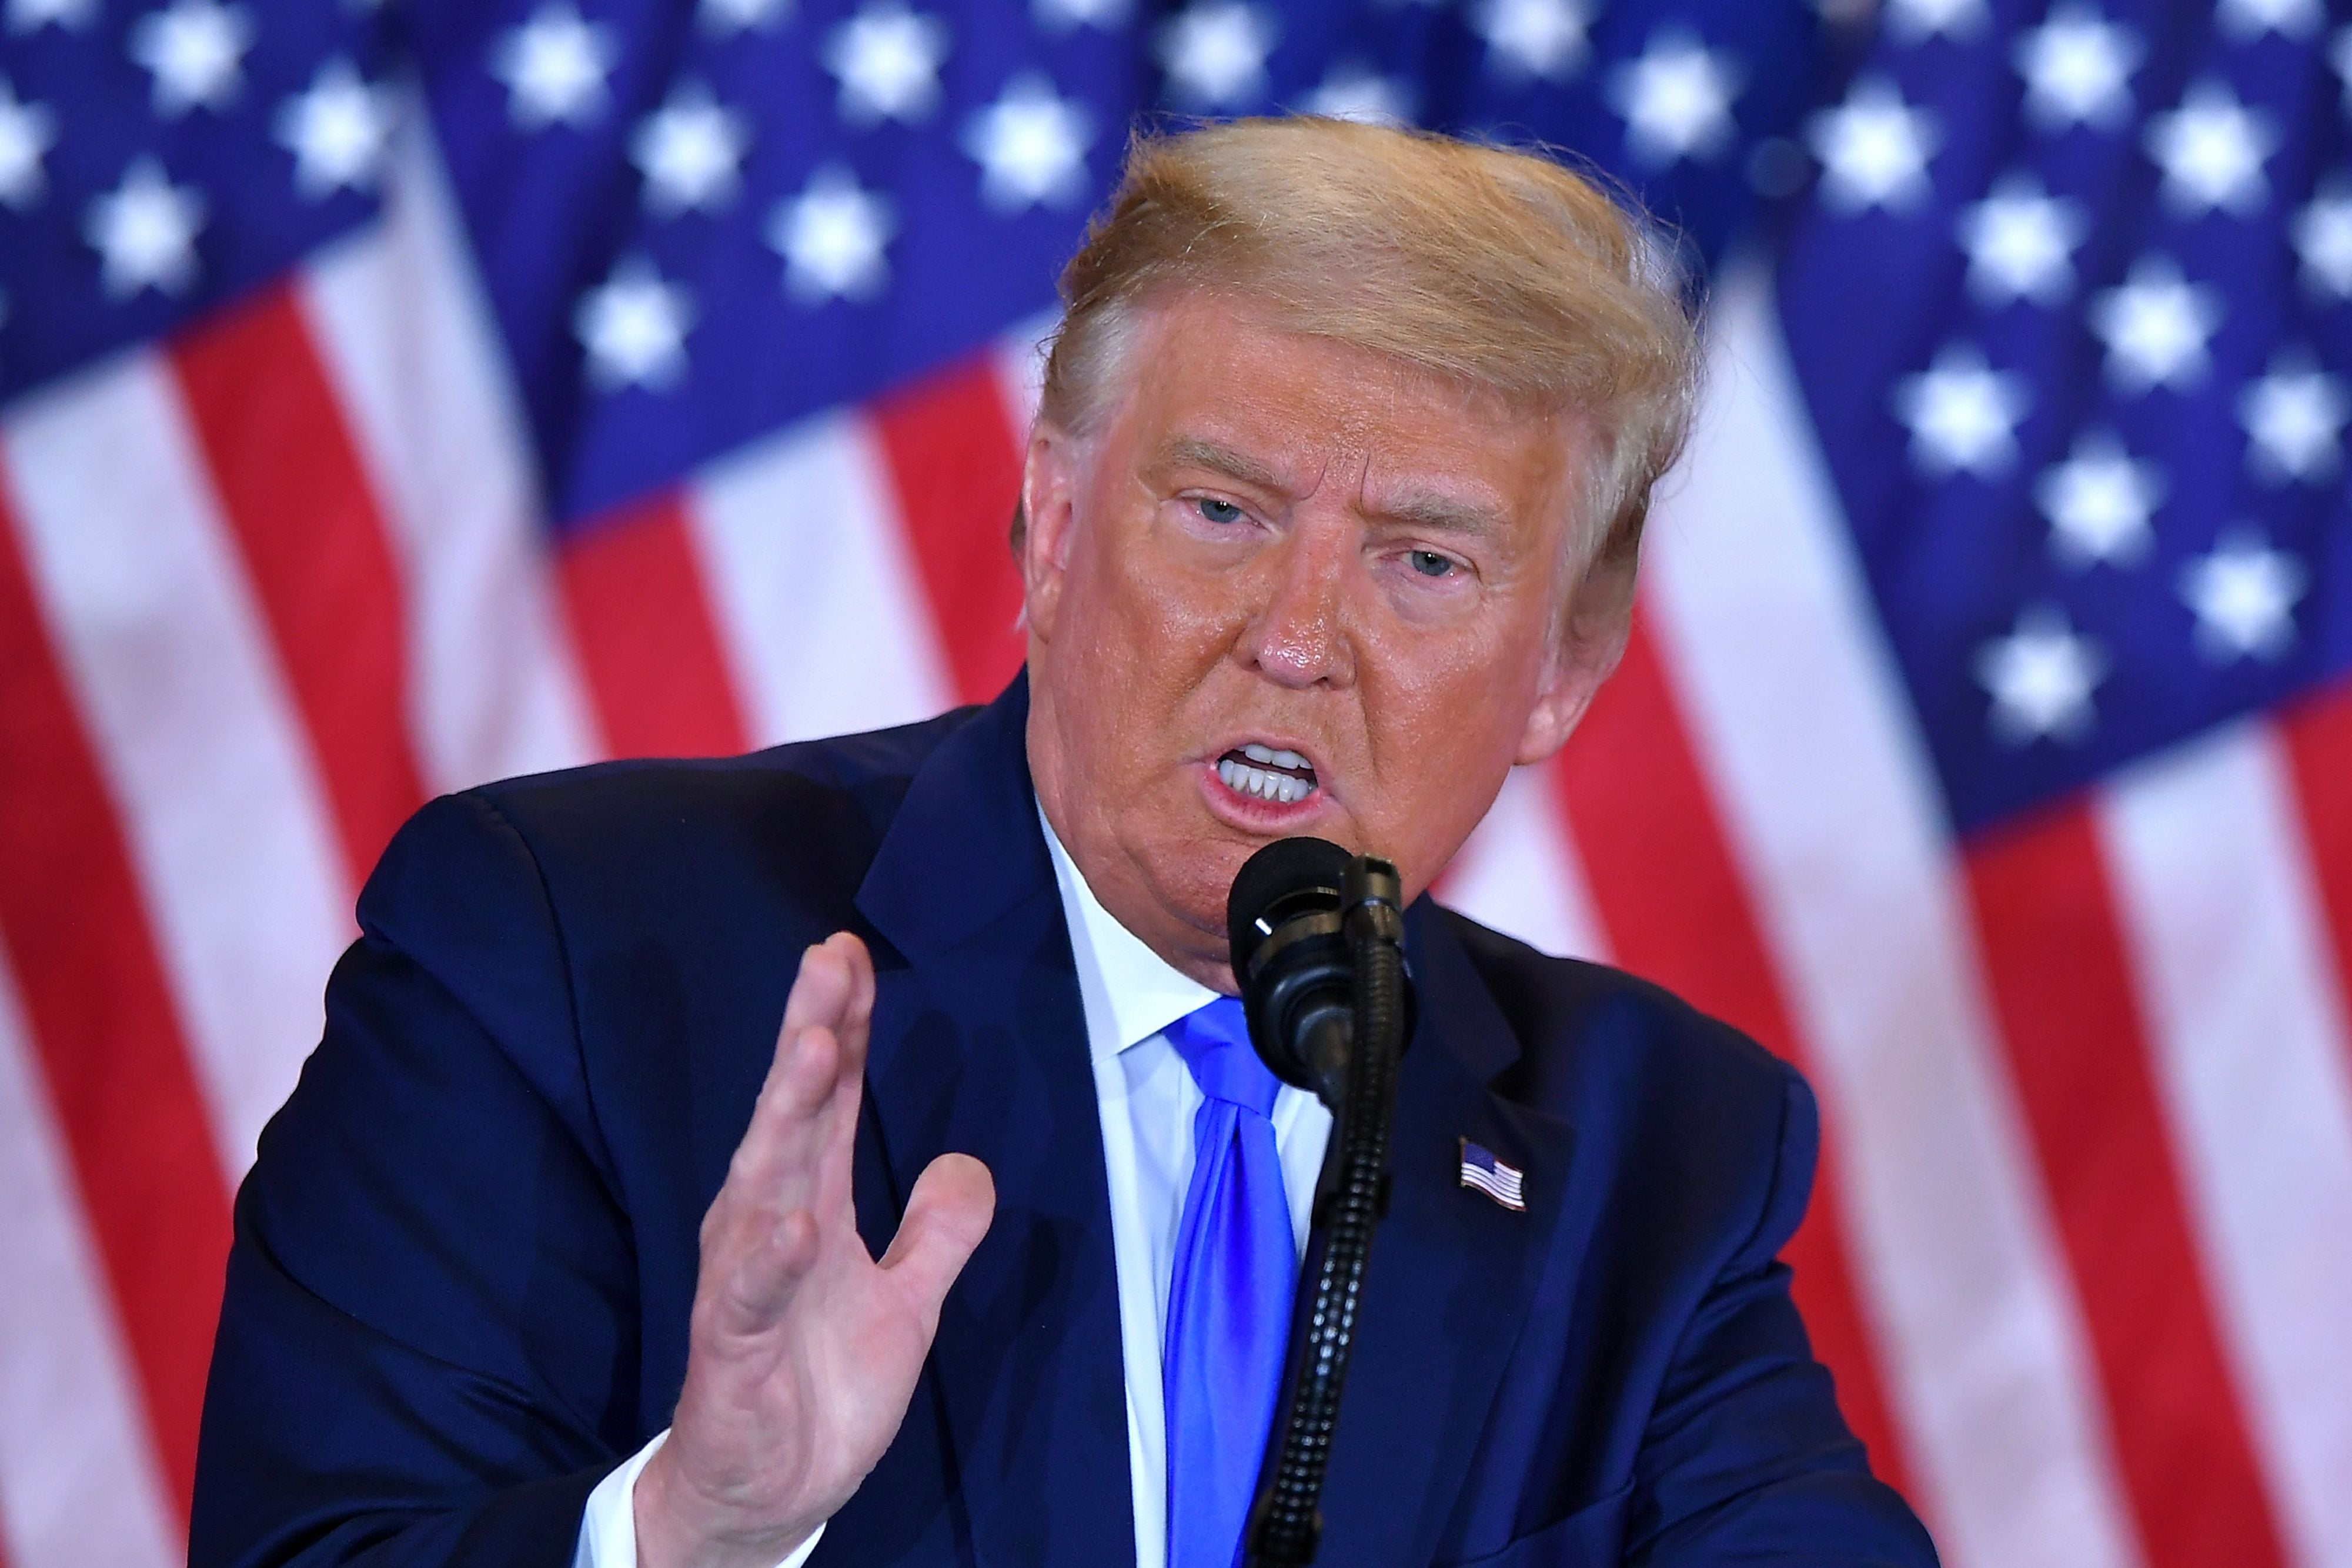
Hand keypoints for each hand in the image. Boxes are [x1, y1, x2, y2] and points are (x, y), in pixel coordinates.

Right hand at [634, 932, 995, 1567]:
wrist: (766, 1493)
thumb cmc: (820, 1386)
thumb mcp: (908, 1303)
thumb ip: (937, 1233)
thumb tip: (968, 1163)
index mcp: (807, 1205)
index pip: (828, 1101)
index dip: (843, 1027)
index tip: (850, 954)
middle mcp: (768, 1226)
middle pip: (791, 1115)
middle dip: (810, 1035)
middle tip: (827, 961)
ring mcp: (745, 1283)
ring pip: (764, 1182)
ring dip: (787, 1114)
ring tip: (817, 1048)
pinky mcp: (732, 1348)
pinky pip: (751, 1295)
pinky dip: (772, 1256)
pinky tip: (796, 1218)